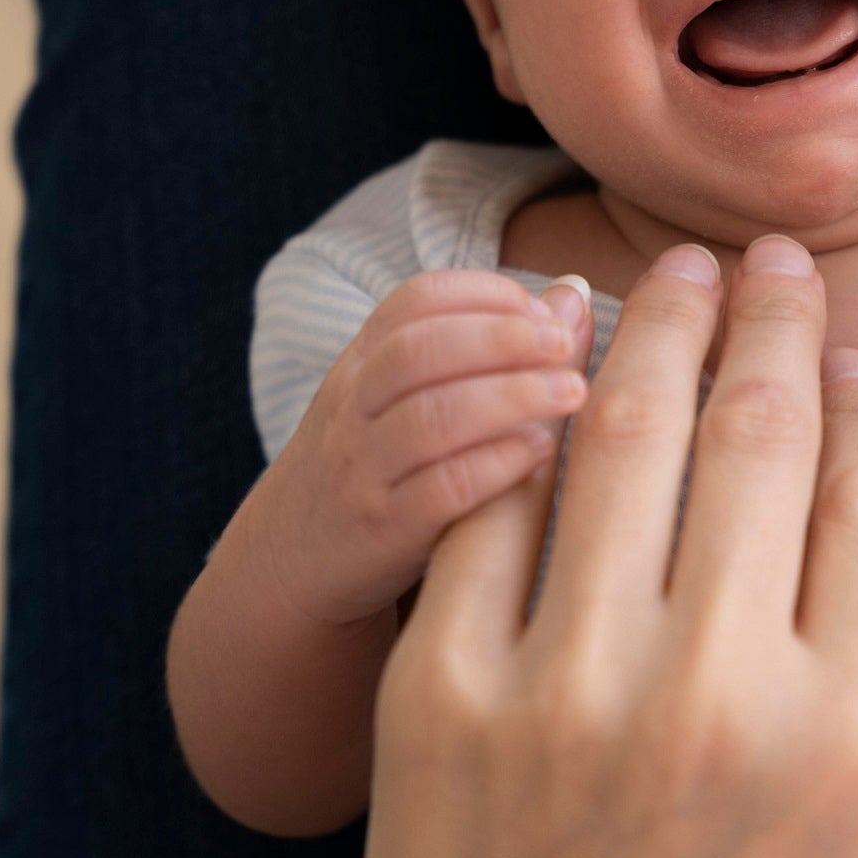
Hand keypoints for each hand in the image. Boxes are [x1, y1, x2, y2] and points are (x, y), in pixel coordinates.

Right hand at [263, 270, 590, 625]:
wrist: (285, 562)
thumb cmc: (373, 467)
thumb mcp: (399, 399)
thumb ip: (477, 349)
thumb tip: (571, 296)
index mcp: (362, 362)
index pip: (416, 300)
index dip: (487, 294)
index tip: (545, 310)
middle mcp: (355, 407)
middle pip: (421, 349)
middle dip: (504, 337)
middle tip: (565, 345)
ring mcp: (364, 470)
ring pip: (431, 417)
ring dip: (512, 396)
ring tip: (571, 393)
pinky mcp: (383, 531)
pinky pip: (439, 490)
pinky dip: (495, 464)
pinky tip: (540, 452)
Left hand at [357, 238, 857, 857]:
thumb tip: (844, 421)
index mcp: (855, 732)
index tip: (848, 341)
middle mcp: (718, 695)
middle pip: (757, 435)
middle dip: (765, 319)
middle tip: (768, 257)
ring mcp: (566, 688)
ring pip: (623, 435)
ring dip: (654, 327)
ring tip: (676, 273)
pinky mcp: (441, 691)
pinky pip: (497, 502)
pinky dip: (532, 416)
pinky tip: (558, 357)